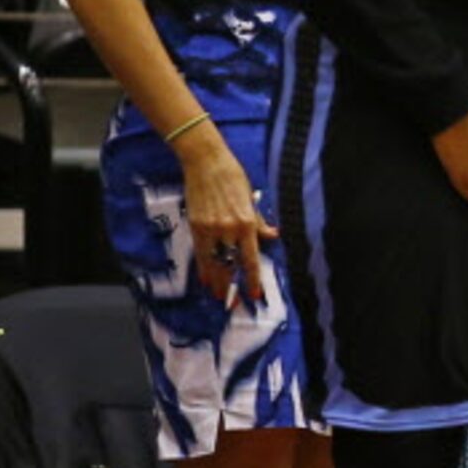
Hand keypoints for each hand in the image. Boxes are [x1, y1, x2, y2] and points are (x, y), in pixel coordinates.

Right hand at [173, 122, 276, 307]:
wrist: (206, 162)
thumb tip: (273, 236)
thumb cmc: (232, 177)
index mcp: (245, 223)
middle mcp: (227, 229)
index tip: (254, 294)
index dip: (252, 279)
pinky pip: (200, 252)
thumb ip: (259, 222)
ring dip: (216, 281)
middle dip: (231, 287)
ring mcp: (209, 228)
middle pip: (229, 265)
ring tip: (218, 296)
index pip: (250, 259)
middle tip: (233, 304)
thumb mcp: (251, 199)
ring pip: (212, 262)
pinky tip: (205, 277)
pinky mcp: (195, 225)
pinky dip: (203, 266)